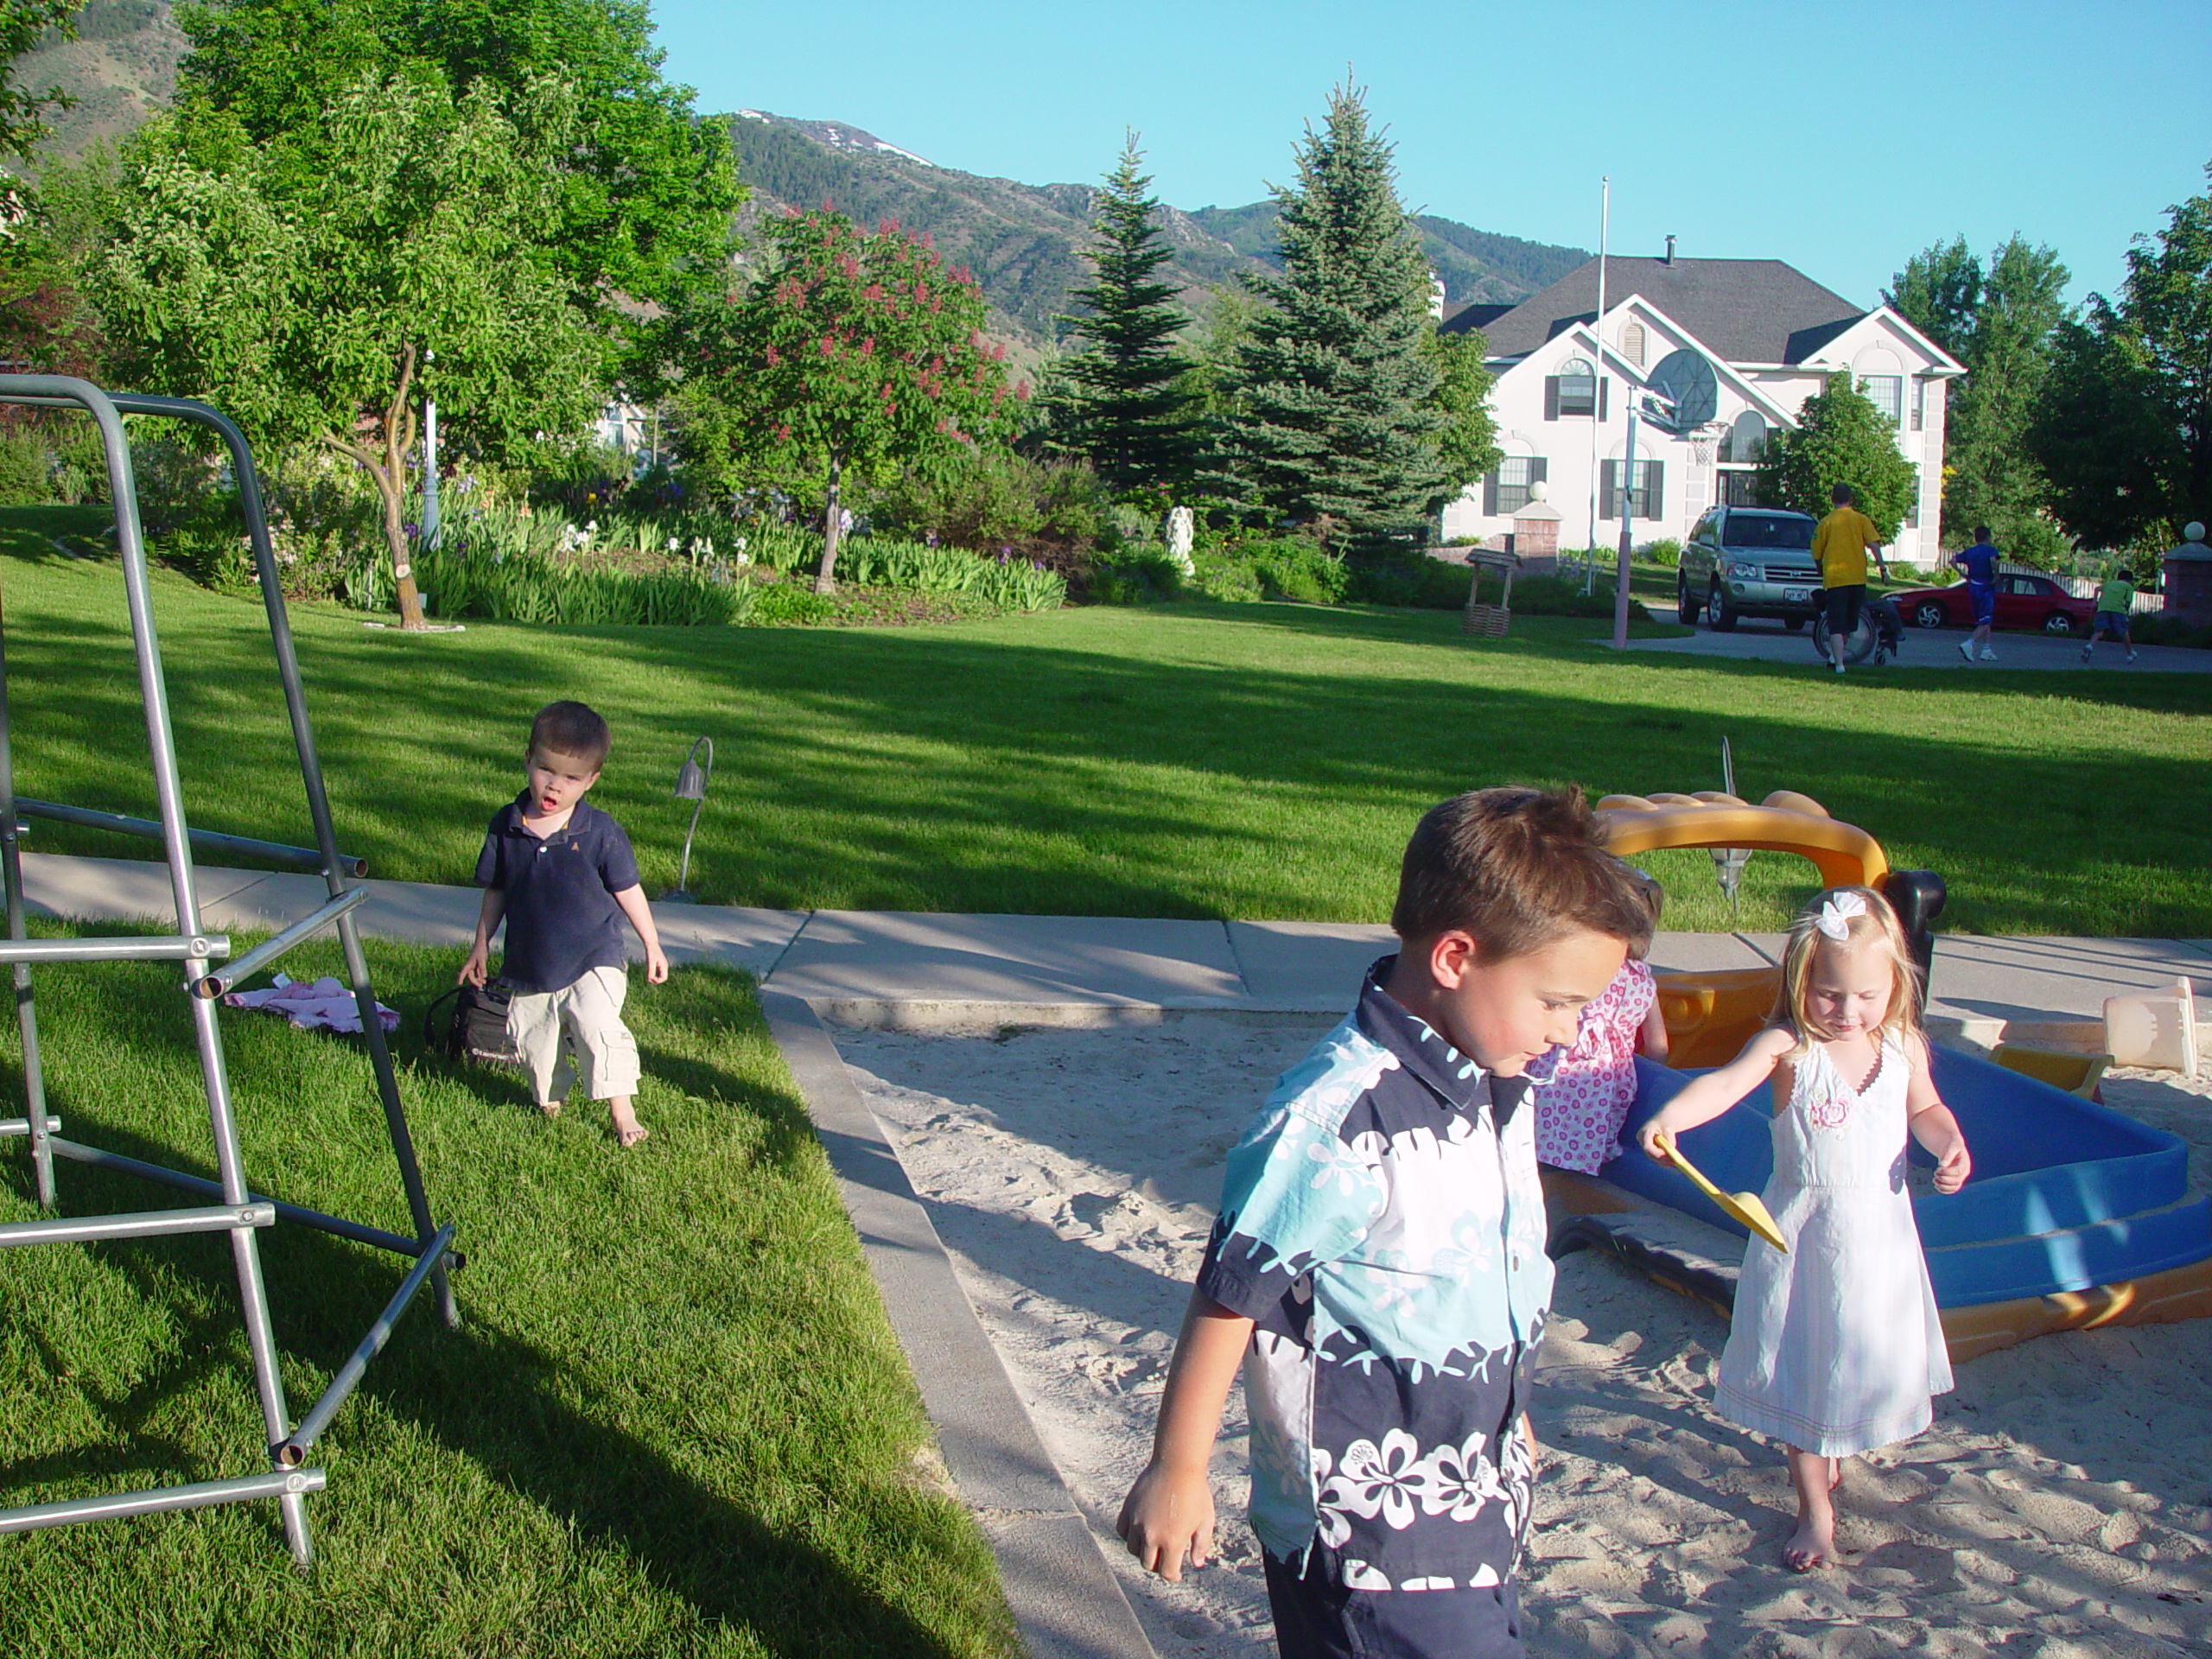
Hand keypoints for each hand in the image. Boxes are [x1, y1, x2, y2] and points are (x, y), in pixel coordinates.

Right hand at [458, 946, 488, 987]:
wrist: (482, 945)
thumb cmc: (480, 951)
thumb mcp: (482, 960)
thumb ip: (482, 968)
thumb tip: (484, 977)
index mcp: (468, 965)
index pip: (463, 973)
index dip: (460, 978)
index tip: (458, 984)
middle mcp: (470, 966)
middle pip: (470, 976)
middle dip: (475, 982)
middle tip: (480, 986)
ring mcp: (473, 966)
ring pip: (475, 975)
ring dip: (478, 980)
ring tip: (484, 983)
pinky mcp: (477, 965)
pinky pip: (478, 973)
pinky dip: (480, 976)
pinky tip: (484, 980)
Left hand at [645, 945, 668, 984]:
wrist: (651, 944)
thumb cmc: (651, 952)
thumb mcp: (650, 962)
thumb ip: (650, 971)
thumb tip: (649, 979)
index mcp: (664, 966)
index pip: (663, 978)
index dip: (657, 981)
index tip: (649, 978)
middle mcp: (664, 967)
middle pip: (662, 978)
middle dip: (655, 980)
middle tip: (647, 979)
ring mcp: (662, 965)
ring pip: (659, 975)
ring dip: (654, 978)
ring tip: (647, 977)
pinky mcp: (659, 964)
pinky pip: (657, 972)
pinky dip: (653, 974)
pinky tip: (647, 973)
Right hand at [1116, 1460, 1214, 1581]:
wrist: (1177, 1464)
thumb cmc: (1195, 1492)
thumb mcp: (1205, 1520)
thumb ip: (1202, 1545)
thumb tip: (1197, 1563)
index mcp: (1172, 1541)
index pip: (1166, 1572)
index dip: (1172, 1576)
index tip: (1175, 1573)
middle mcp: (1151, 1535)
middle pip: (1148, 1564)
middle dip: (1158, 1565)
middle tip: (1165, 1559)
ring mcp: (1137, 1522)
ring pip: (1133, 1549)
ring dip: (1143, 1552)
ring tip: (1152, 1545)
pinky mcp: (1128, 1508)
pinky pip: (1122, 1531)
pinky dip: (1129, 1536)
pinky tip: (1140, 1532)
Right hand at [1636, 1118, 1676, 1160]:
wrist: (1663, 1121)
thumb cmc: (1666, 1124)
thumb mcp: (1669, 1129)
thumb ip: (1669, 1139)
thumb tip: (1671, 1148)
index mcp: (1644, 1132)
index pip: (1647, 1146)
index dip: (1656, 1152)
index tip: (1667, 1154)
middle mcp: (1641, 1140)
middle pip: (1650, 1154)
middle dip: (1661, 1159)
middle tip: (1672, 1162)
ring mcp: (1644, 1145)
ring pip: (1653, 1156)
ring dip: (1663, 1161)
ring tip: (1674, 1162)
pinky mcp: (1648, 1149)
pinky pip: (1655, 1157)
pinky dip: (1663, 1160)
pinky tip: (1672, 1162)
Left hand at [1931, 1139, 1971, 1193]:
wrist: (1953, 1148)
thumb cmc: (1952, 1145)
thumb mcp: (1951, 1146)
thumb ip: (1948, 1155)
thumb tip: (1942, 1164)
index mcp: (1965, 1163)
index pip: (1958, 1171)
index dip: (1947, 1172)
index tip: (1938, 1168)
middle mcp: (1964, 1172)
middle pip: (1956, 1181)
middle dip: (1944, 1179)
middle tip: (1935, 1173)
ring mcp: (1960, 1177)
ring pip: (1955, 1187)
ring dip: (1943, 1186)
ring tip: (1934, 1180)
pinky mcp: (1956, 1181)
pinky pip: (1952, 1190)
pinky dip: (1944, 1190)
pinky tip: (1936, 1185)